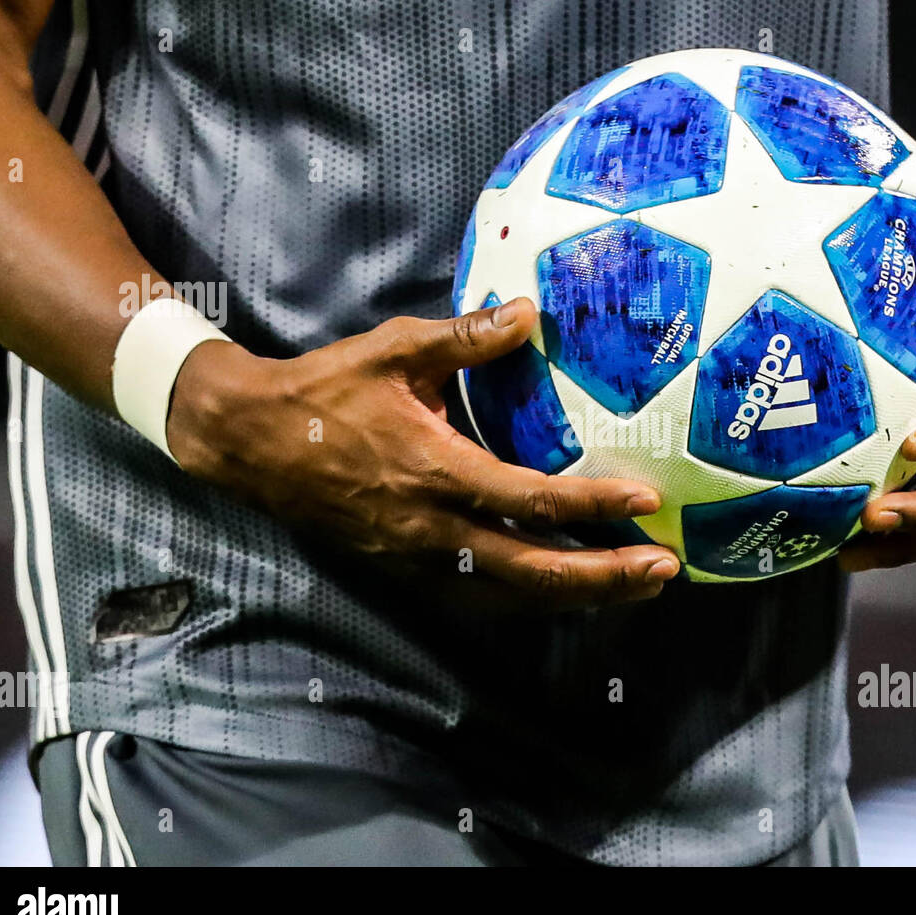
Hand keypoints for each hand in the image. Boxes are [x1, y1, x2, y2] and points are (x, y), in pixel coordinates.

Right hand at [165, 297, 680, 607]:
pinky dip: (530, 599)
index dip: (594, 504)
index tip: (646, 500)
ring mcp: (418, 560)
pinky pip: (481, 596)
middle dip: (604, 577)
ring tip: (631, 587)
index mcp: (437, 472)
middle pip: (535, 571)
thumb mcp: (397, 350)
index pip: (532, 500)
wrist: (252, 443)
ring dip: (575, 596)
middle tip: (663, 570)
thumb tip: (530, 312)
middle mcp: (433, 530)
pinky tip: (564, 591)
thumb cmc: (326, 391)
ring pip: (512, 596)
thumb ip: (468, 338)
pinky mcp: (406, 571)